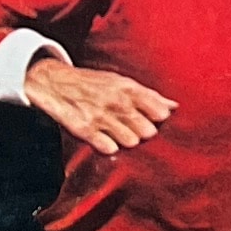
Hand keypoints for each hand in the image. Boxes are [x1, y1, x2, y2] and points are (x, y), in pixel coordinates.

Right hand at [24, 57, 175, 155]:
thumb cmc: (94, 84)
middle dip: (145, 133)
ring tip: (119, 134)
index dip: (160, 120)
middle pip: (148, 131)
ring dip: (128, 141)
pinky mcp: (85, 130)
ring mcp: (101, 117)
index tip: (154, 121)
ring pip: (131, 141)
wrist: (55, 83)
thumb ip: (149, 95)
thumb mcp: (121, 82)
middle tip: (135, 130)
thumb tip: (175, 106)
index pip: (159, 111)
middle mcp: (116, 102)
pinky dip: (110, 147)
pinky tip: (106, 140)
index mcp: (128, 88)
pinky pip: (109, 148)